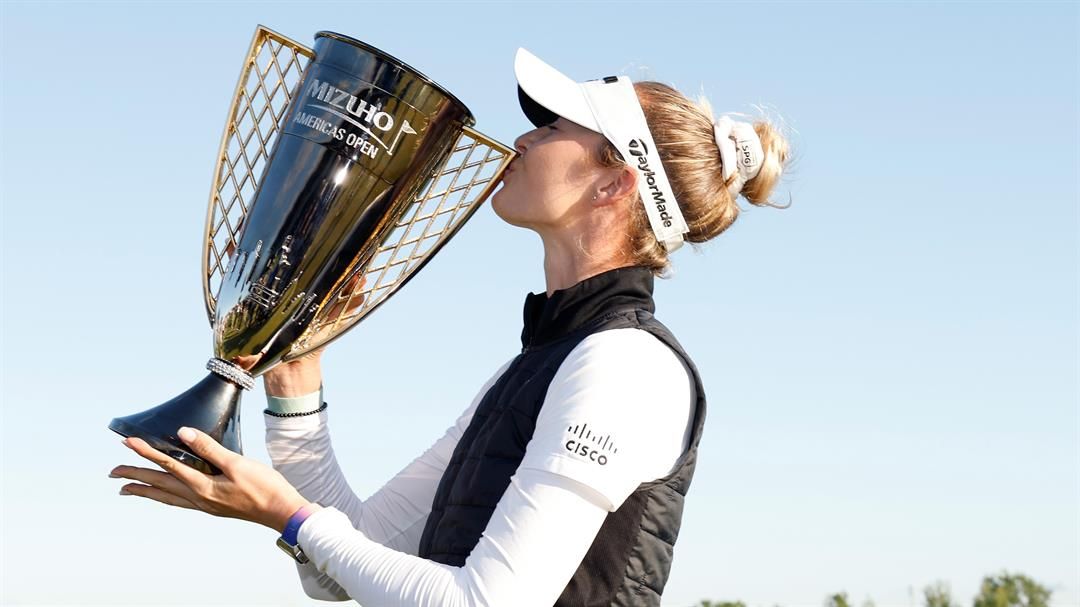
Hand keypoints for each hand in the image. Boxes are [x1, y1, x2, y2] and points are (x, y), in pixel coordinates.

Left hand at [111, 427, 314, 532]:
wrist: (280, 512)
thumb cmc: (264, 487)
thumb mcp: (238, 464)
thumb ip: (210, 449)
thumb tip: (184, 433)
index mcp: (202, 486)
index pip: (168, 465)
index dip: (147, 452)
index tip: (128, 442)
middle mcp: (198, 498)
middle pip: (159, 485)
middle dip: (135, 476)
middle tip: (112, 471)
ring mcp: (204, 504)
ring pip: (165, 496)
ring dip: (144, 490)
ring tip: (125, 488)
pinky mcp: (212, 506)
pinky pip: (178, 501)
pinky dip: (163, 496)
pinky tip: (163, 494)